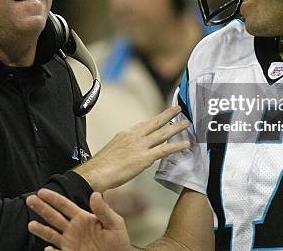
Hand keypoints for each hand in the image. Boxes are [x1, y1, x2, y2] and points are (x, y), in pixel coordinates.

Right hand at [27, 189, 131, 250]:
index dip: (53, 198)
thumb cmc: (118, 243)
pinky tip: (47, 249)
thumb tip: (95, 194)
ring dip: (41, 229)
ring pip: (51, 234)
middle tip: (30, 199)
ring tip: (31, 224)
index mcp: (83, 218)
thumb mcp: (115, 224)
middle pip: (54, 216)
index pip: (65, 205)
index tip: (42, 191)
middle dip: (42, 208)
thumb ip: (104, 210)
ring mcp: (70, 243)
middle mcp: (73, 229)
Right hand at [74, 105, 189, 191]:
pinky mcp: (145, 158)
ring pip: (162, 134)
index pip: (144, 124)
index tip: (162, 116)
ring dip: (176, 127)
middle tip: (178, 108)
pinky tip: (185, 144)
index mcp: (126, 134)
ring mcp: (140, 146)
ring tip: (186, 123)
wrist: (96, 172)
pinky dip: (176, 146)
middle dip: (168, 115)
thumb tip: (133, 152)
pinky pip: (165, 150)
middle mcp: (134, 136)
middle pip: (155, 123)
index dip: (155, 120)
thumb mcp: (113, 150)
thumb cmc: (102, 166)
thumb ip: (126, 148)